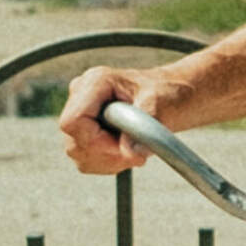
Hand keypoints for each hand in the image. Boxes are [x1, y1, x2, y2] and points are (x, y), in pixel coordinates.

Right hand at [59, 65, 191, 173]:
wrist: (171, 97)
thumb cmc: (167, 94)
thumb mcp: (161, 105)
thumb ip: (144, 128)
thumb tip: (129, 153)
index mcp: (95, 82)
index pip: (73, 122)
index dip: (97, 142)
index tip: (127, 150)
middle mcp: (80, 95)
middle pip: (74, 142)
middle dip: (107, 155)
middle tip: (138, 156)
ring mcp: (79, 113)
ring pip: (78, 154)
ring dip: (109, 161)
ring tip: (136, 151)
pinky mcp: (83, 130)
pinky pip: (85, 159)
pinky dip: (108, 163)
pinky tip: (128, 153)